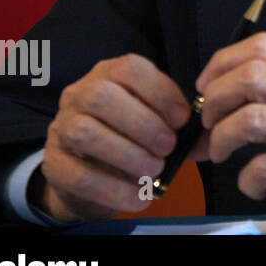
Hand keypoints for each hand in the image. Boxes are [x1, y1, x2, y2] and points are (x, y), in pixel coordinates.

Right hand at [38, 53, 192, 221]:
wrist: (89, 173)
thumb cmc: (131, 138)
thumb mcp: (159, 125)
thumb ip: (186, 128)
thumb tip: (212, 136)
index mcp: (110, 74)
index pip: (130, 68)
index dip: (160, 91)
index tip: (183, 119)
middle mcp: (80, 93)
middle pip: (103, 96)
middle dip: (142, 123)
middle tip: (168, 147)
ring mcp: (61, 127)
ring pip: (86, 132)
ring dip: (127, 154)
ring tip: (155, 171)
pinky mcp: (53, 164)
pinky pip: (80, 175)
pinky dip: (114, 189)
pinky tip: (140, 197)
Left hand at [195, 32, 265, 230]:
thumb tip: (232, 88)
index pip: (264, 46)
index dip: (224, 62)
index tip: (208, 84)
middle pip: (251, 76)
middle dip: (215, 99)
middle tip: (208, 120)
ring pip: (250, 119)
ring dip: (221, 138)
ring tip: (221, 150)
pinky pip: (263, 168)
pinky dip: (247, 180)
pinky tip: (255, 184)